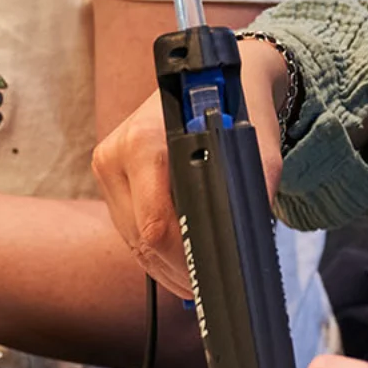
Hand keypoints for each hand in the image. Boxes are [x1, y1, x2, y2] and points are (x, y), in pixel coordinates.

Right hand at [91, 37, 288, 297]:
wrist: (217, 75)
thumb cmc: (240, 108)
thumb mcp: (259, 146)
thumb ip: (256, 187)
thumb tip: (247, 241)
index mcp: (145, 140)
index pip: (156, 224)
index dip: (183, 262)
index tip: (209, 280)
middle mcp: (117, 152)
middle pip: (141, 238)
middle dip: (175, 271)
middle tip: (206, 292)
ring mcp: (108, 165)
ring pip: (131, 239)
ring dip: (164, 265)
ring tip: (196, 282)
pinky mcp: (109, 176)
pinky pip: (129, 227)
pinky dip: (154, 248)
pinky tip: (179, 261)